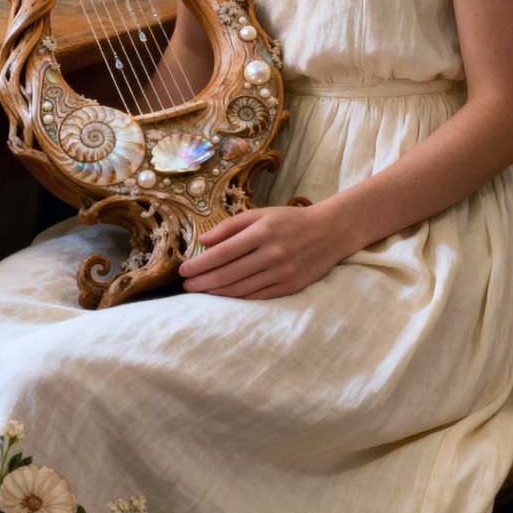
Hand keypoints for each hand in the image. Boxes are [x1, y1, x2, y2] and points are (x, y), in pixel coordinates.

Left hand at [177, 202, 345, 299]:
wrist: (329, 232)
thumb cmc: (289, 220)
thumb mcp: (260, 214)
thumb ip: (230, 226)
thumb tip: (203, 241)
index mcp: (262, 232)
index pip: (222, 253)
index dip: (200, 264)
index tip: (183, 270)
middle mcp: (272, 253)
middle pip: (228, 274)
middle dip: (203, 282)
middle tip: (185, 286)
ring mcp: (282, 272)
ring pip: (241, 288)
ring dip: (217, 293)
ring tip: (200, 292)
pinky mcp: (291, 286)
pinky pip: (258, 296)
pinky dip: (238, 299)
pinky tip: (224, 298)